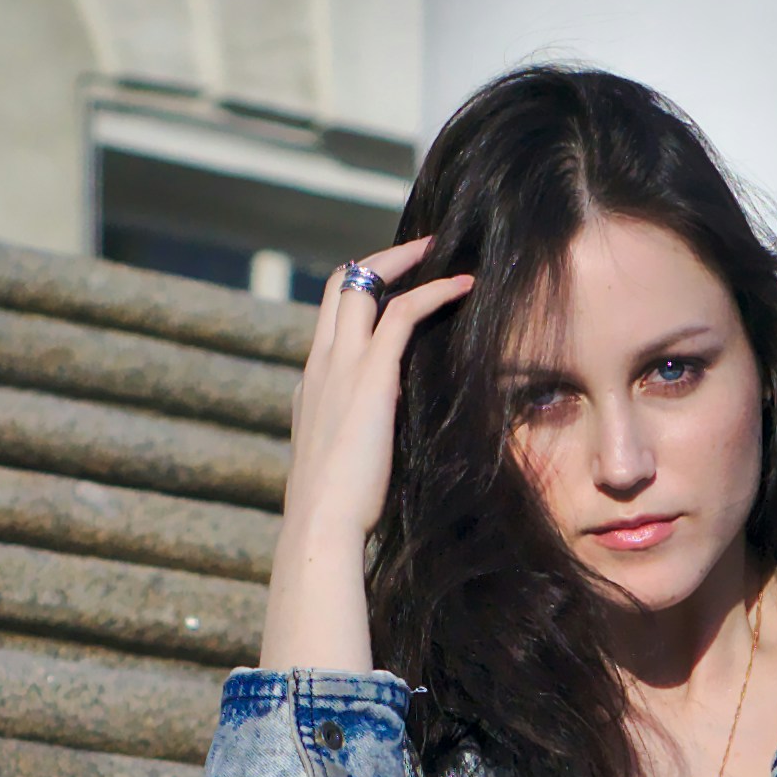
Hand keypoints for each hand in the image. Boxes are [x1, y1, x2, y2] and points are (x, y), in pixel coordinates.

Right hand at [259, 234, 476, 672]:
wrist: (322, 525)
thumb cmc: (340, 513)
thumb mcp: (350, 467)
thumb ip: (365, 444)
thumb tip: (390, 449)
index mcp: (312, 387)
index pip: (331, 324)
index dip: (361, 298)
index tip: (394, 292)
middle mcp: (319, 366)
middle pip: (338, 288)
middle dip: (379, 262)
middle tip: (421, 250)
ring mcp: (339, 366)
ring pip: (361, 284)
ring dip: (405, 261)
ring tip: (443, 253)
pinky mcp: (369, 374)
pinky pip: (402, 312)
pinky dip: (434, 291)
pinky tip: (464, 287)